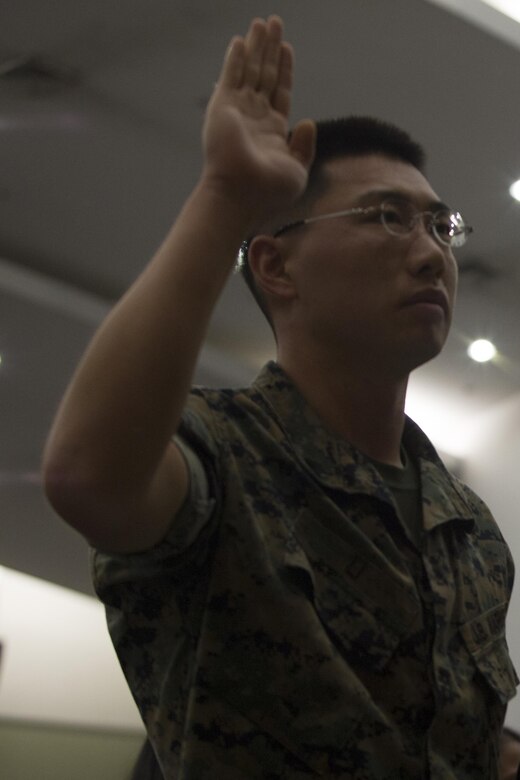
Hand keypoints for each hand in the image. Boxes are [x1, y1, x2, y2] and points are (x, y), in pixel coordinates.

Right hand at [202, 16, 314, 226]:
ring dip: (256, 46)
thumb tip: (307, 121)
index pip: (280, 92)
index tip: (287, 47)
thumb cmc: (269, 192)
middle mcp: (253, 119)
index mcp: (272, 133)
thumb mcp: (297, 170)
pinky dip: (236, 58)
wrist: (242, 195)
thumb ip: (304, 147)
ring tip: (264, 22)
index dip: (284, 69)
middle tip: (275, 22)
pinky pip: (231, 75)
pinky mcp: (223, 107)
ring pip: (250, 70)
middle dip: (270, 49)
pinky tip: (242, 40)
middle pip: (265, 75)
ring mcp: (237, 111)